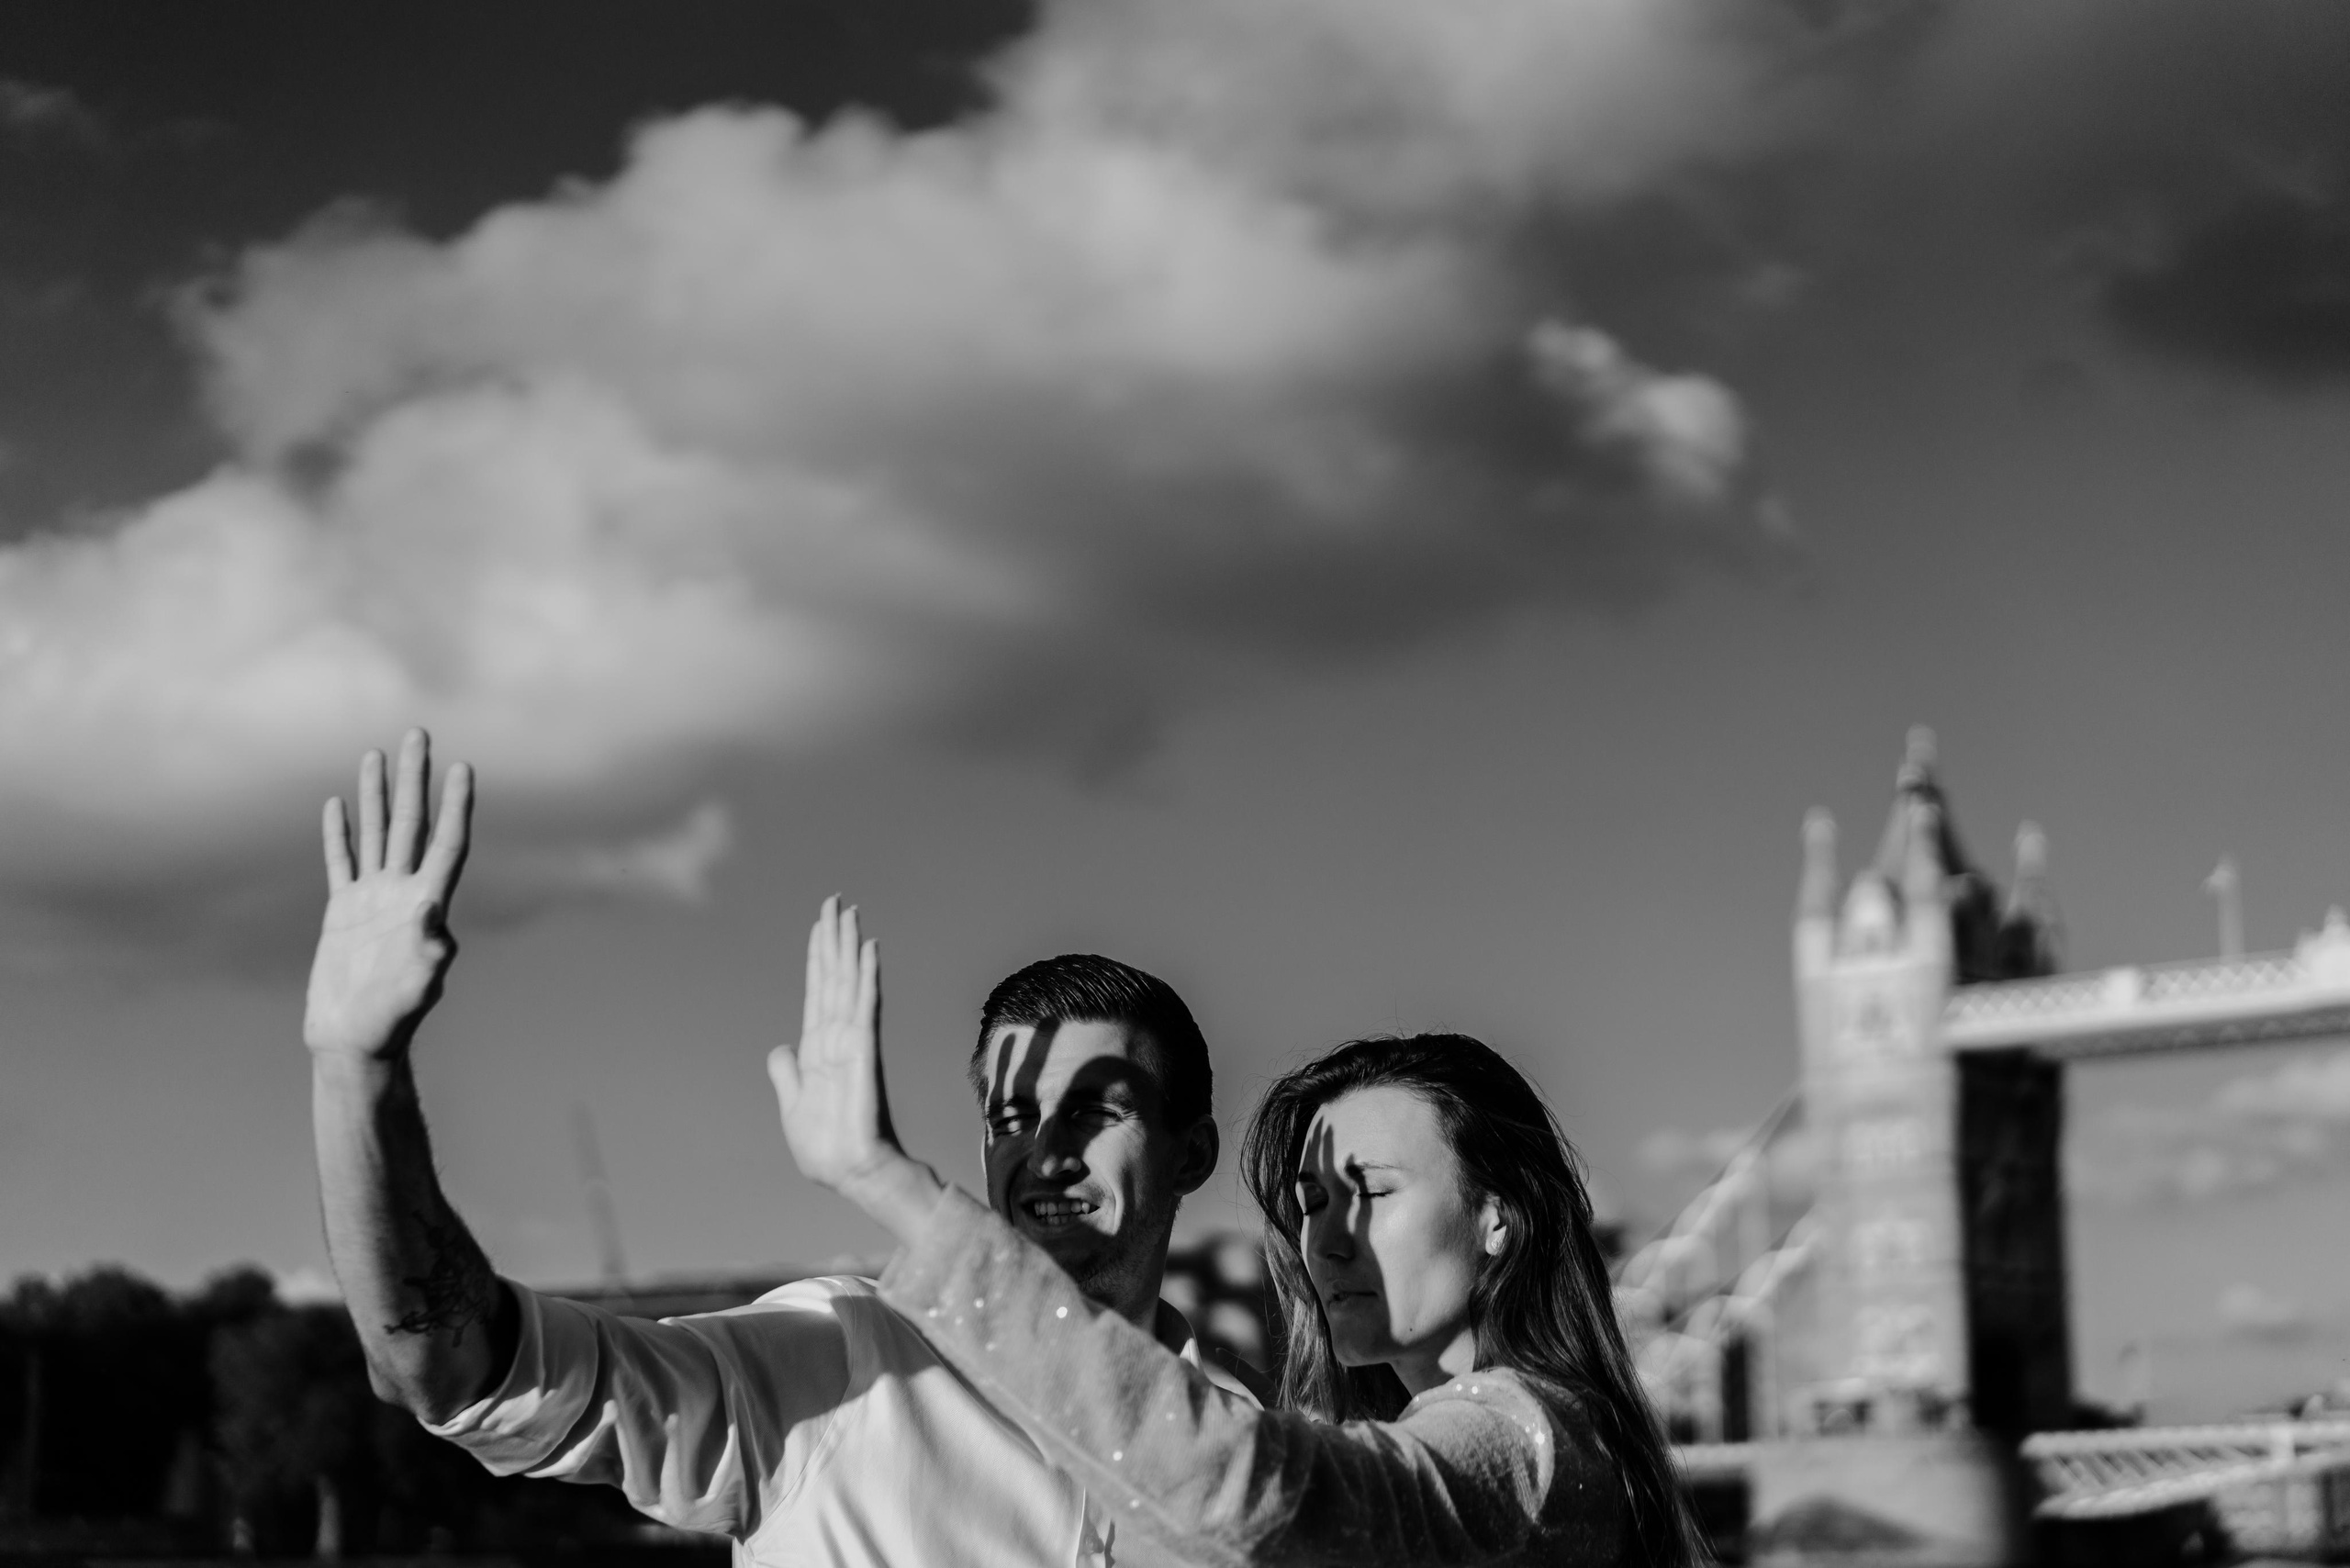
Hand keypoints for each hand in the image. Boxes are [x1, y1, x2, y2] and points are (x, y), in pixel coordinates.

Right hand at [305, 730, 473, 1061]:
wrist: (356, 1043)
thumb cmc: (394, 1021)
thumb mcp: (418, 986)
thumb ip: (428, 951)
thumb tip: (433, 915)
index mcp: (427, 904)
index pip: (447, 843)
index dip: (456, 805)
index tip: (463, 766)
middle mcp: (403, 893)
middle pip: (412, 823)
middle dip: (416, 778)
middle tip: (419, 732)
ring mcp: (372, 900)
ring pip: (376, 833)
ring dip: (377, 794)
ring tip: (376, 752)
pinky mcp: (342, 913)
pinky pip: (340, 863)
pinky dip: (339, 834)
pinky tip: (338, 804)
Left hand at [768, 897, 902, 1191]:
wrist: (849, 1172)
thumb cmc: (826, 1147)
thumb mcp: (792, 1105)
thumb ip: (785, 1073)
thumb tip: (780, 1046)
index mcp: (817, 1048)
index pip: (818, 991)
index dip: (818, 957)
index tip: (821, 924)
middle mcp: (836, 1037)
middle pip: (833, 977)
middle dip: (833, 938)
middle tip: (836, 900)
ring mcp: (851, 1041)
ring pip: (848, 982)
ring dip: (848, 946)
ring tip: (849, 912)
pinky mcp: (863, 1052)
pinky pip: (864, 1006)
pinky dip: (866, 976)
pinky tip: (868, 949)